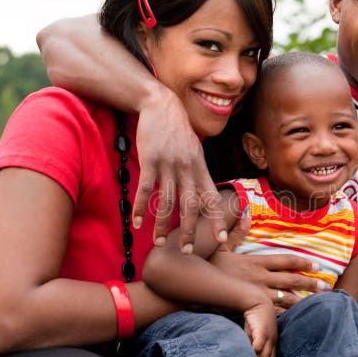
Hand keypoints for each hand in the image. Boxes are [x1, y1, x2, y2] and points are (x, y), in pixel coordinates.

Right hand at [132, 95, 225, 249]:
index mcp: (200, 168)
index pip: (212, 198)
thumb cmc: (177, 130)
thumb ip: (198, 172)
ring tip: (158, 242)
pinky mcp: (150, 161)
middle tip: (186, 251)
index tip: (221, 239)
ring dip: (162, 224)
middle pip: (191, 205)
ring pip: (168, 202)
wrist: (161, 106)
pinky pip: (146, 190)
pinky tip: (136, 222)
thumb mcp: (194, 150)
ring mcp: (169, 165)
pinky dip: (141, 208)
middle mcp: (187, 169)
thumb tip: (201, 194)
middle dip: (189, 230)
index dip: (217, 219)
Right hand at [210, 209, 325, 310]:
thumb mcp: (221, 246)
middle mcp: (259, 279)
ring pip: (285, 300)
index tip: (316, 265)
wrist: (195, 286)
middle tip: (324, 286)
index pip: (285, 261)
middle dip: (309, 284)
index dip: (303, 263)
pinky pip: (271, 314)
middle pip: (290, 281)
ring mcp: (255, 295)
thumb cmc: (207, 266)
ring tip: (316, 304)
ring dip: (301, 302)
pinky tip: (295, 319)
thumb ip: (236, 232)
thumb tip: (245, 213)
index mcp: (256, 262)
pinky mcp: (249, 309)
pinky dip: (284, 316)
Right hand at [243, 299, 277, 356]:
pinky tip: (252, 353)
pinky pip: (260, 344)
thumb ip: (254, 348)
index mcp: (272, 345)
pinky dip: (257, 350)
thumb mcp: (255, 337)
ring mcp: (269, 337)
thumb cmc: (256, 321)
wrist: (258, 302)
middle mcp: (273, 343)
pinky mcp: (262, 331)